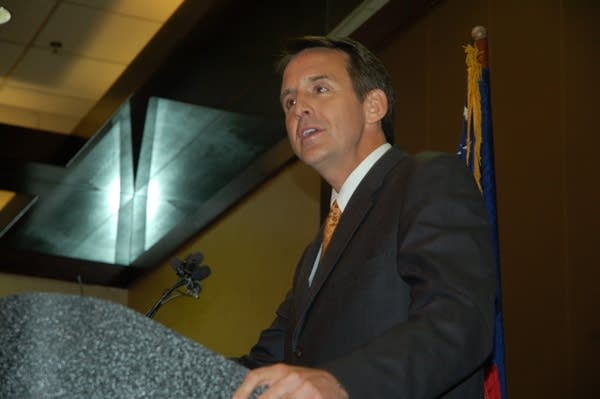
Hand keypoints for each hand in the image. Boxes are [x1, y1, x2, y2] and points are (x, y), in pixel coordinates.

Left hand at [232, 364, 347, 398]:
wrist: (337, 385)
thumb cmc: (308, 383)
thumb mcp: (288, 378)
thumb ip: (270, 385)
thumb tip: (244, 396)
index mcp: (281, 370)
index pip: (255, 377)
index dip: (241, 391)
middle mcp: (291, 378)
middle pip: (266, 397)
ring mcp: (304, 389)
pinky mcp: (316, 397)